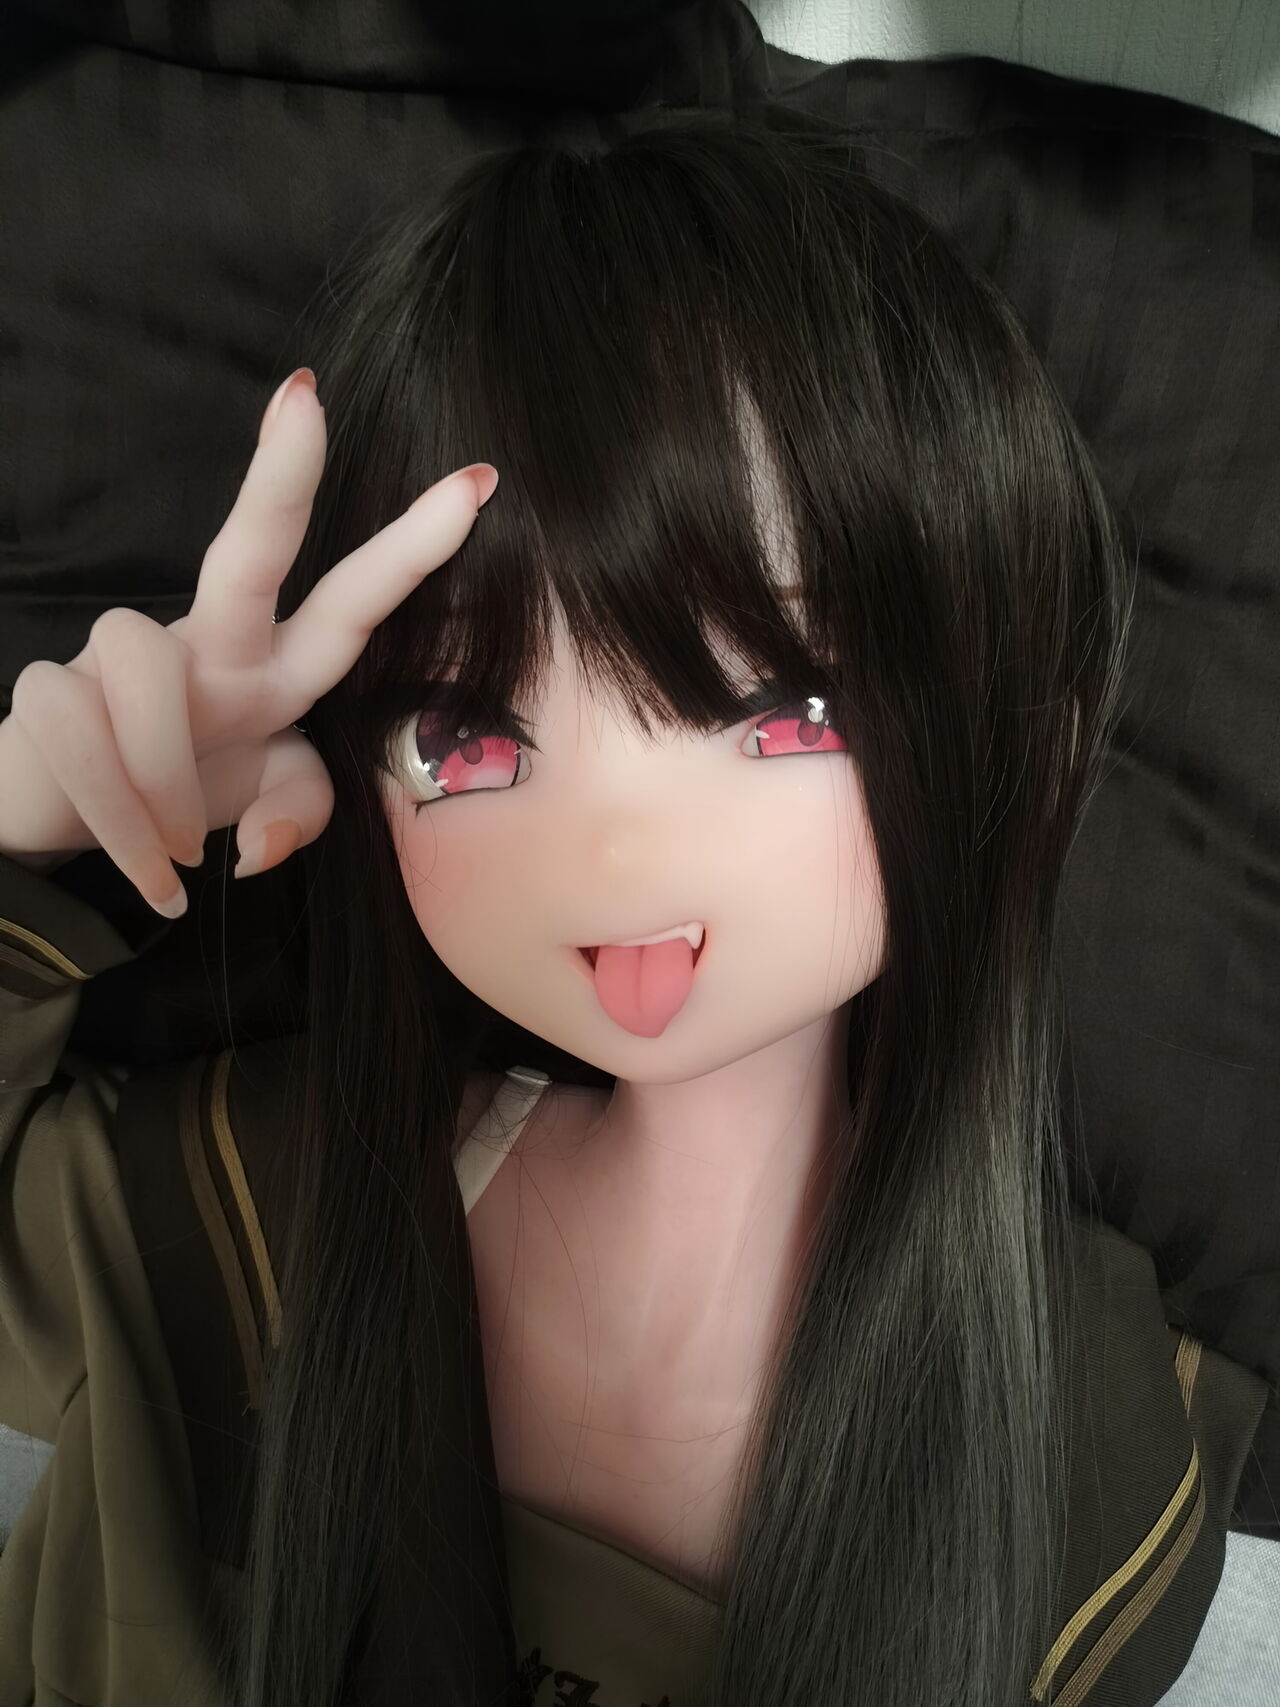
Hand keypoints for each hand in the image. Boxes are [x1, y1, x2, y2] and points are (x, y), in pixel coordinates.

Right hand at [0, 368, 496, 917]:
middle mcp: (207, 647)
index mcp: (272, 671)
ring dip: (162, 777)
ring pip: (144, 668)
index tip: (477, 483)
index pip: (350, 605)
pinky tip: (143, 868)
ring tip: (177, 851)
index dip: (409, 551)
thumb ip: (297, 811)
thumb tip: (260, 845)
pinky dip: (115, 819)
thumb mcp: (261, 804)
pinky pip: (80, 733)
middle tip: (307, 402)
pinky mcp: (46, 687)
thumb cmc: (179, 798)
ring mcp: (118, 655)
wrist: (66, 829)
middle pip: (247, 552)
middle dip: (280, 481)